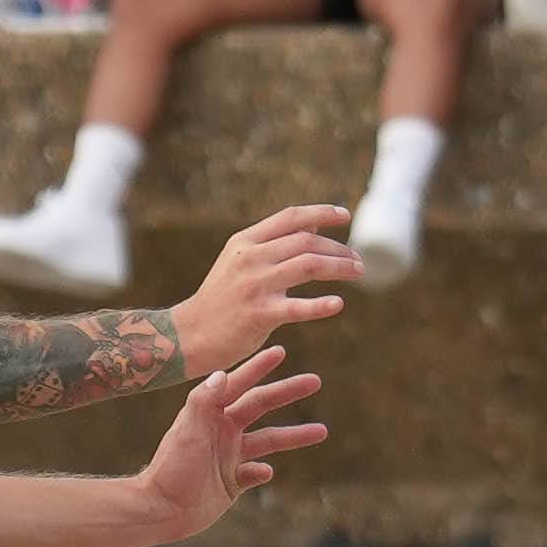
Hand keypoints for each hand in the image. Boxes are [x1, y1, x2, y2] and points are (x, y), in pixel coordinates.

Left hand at [136, 347, 328, 540]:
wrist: (161, 509)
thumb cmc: (172, 467)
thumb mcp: (188, 430)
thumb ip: (203, 401)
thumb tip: (222, 372)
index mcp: (210, 414)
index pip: (239, 384)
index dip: (258, 367)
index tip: (280, 350)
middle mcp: (222, 431)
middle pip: (261, 406)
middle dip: (287, 393)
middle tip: (315, 381)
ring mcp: (229, 456)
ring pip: (268, 441)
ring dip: (294, 435)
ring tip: (322, 431)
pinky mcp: (232, 482)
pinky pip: (255, 473)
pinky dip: (262, 472)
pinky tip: (265, 472)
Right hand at [171, 205, 359, 374]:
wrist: (189, 334)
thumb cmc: (221, 299)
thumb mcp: (238, 261)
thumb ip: (273, 243)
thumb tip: (314, 224)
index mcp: (244, 241)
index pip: (290, 217)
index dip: (321, 212)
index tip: (345, 216)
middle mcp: (250, 258)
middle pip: (306, 241)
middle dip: (339, 249)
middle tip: (358, 261)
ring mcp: (254, 285)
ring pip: (309, 266)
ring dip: (340, 268)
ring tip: (358, 273)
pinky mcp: (259, 314)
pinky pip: (298, 307)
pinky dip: (321, 305)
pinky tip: (337, 305)